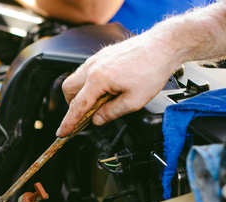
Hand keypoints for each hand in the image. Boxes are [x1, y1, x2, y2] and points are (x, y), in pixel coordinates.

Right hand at [56, 33, 177, 136]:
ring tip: (100, 100)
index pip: (77, 106)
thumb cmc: (151, 69)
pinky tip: (105, 88)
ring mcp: (96, 59)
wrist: (162, 46)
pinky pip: (86, 71)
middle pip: (68, 89)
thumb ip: (111, 113)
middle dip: (72, 104)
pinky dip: (88, 83)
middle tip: (85, 114)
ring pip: (75, 78)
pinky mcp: (102, 55)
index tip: (62, 132)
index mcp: (98, 79)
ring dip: (80, 93)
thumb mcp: (134, 101)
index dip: (68, 122)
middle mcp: (92, 67)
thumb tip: (97, 120)